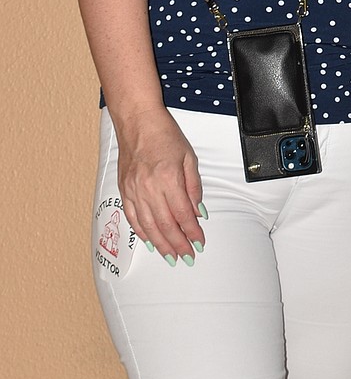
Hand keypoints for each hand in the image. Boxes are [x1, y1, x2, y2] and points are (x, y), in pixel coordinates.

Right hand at [116, 107, 205, 263]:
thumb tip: (197, 212)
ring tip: (171, 256)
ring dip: (161, 244)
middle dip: (178, 244)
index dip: (192, 232)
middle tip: (187, 256)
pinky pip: (132, 217)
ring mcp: (134, 190)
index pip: (182, 214)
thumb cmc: (165, 136)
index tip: (199, 242)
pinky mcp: (124, 190)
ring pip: (148, 226)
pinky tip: (150, 242)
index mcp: (168, 178)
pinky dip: (141, 232)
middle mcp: (149, 187)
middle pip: (165, 224)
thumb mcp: (189, 157)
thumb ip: (193, 187)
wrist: (138, 122)